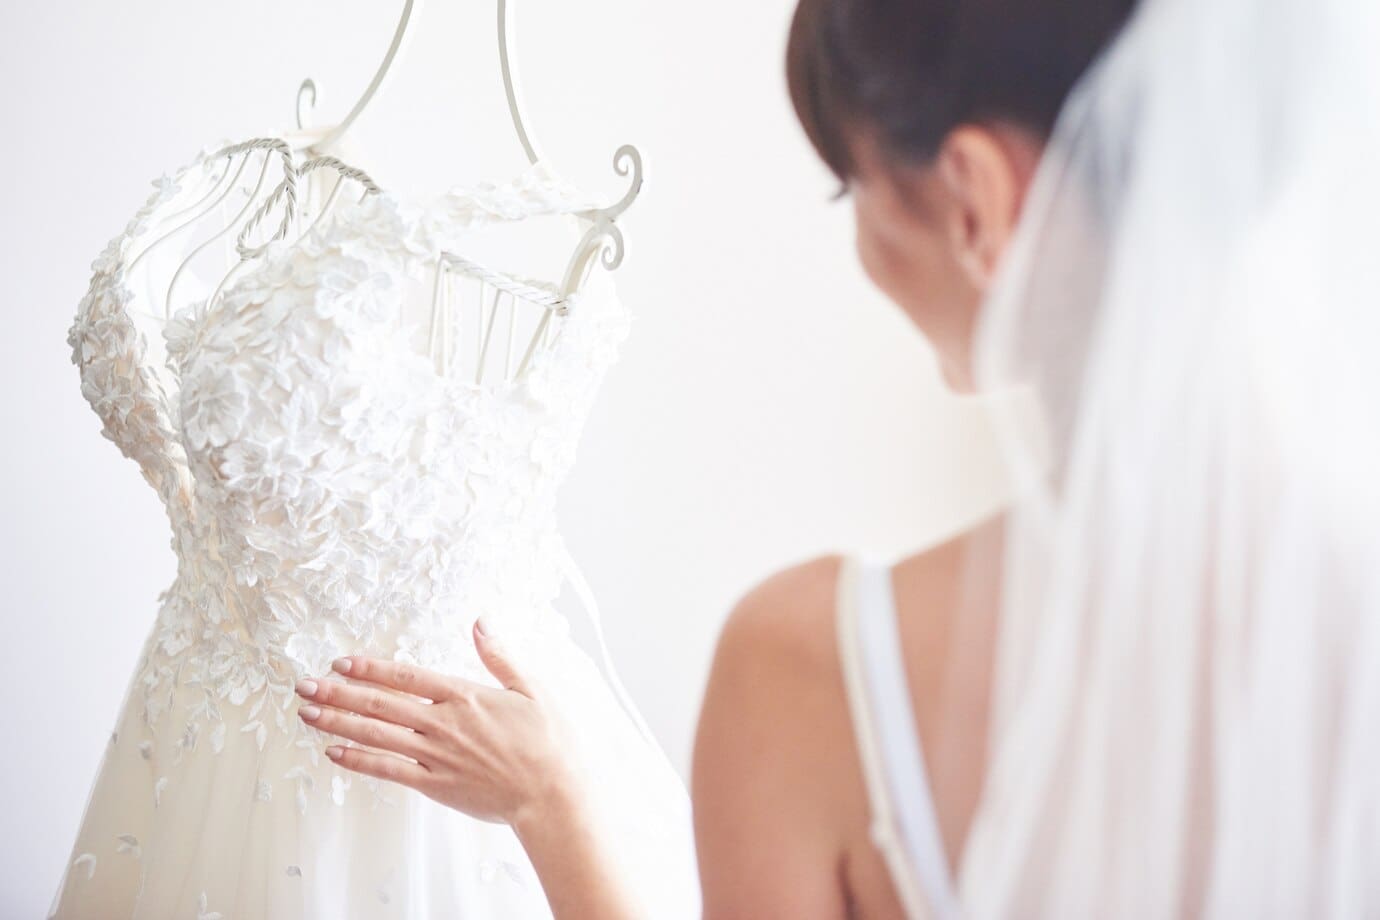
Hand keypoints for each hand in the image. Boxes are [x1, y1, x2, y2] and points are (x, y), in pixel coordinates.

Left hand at [293, 617, 579, 830]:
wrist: (552, 795)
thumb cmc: (548, 743)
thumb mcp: (532, 689)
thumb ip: (500, 656)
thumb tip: (481, 623)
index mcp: (465, 696)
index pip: (407, 677)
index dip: (371, 669)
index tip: (341, 662)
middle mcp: (443, 723)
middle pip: (380, 704)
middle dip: (339, 693)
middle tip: (305, 685)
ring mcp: (436, 756)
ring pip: (377, 735)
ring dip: (338, 723)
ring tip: (308, 713)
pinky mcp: (435, 784)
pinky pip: (388, 770)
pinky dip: (359, 761)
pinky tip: (334, 753)